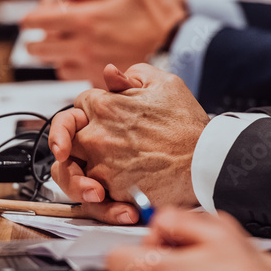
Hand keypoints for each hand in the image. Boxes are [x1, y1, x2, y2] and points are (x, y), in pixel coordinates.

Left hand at [22, 0, 186, 86]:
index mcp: (85, 19)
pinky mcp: (100, 76)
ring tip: (68, 39)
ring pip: (53, 63)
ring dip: (54, 52)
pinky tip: (82, 53)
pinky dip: (71, 66)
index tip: (41, 9)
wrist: (175, 41)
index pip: (36, 21)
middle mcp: (83, 45)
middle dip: (39, 35)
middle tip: (53, 24)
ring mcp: (90, 64)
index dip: (32, 14)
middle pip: (37, 48)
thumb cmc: (154, 11)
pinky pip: (71, 76)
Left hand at [49, 64, 208, 220]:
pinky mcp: (111, 191)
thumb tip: (110, 74)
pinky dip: (97, 196)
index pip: (79, 105)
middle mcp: (96, 136)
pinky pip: (89, 195)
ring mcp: (101, 166)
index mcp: (105, 107)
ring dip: (78, 172)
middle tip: (83, 148)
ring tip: (93, 175)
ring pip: (69, 170)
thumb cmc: (188, 126)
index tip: (101, 118)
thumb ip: (132, 74)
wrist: (206, 160)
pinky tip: (109, 193)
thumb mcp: (164, 84)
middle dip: (69, 141)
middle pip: (63, 138)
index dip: (90, 110)